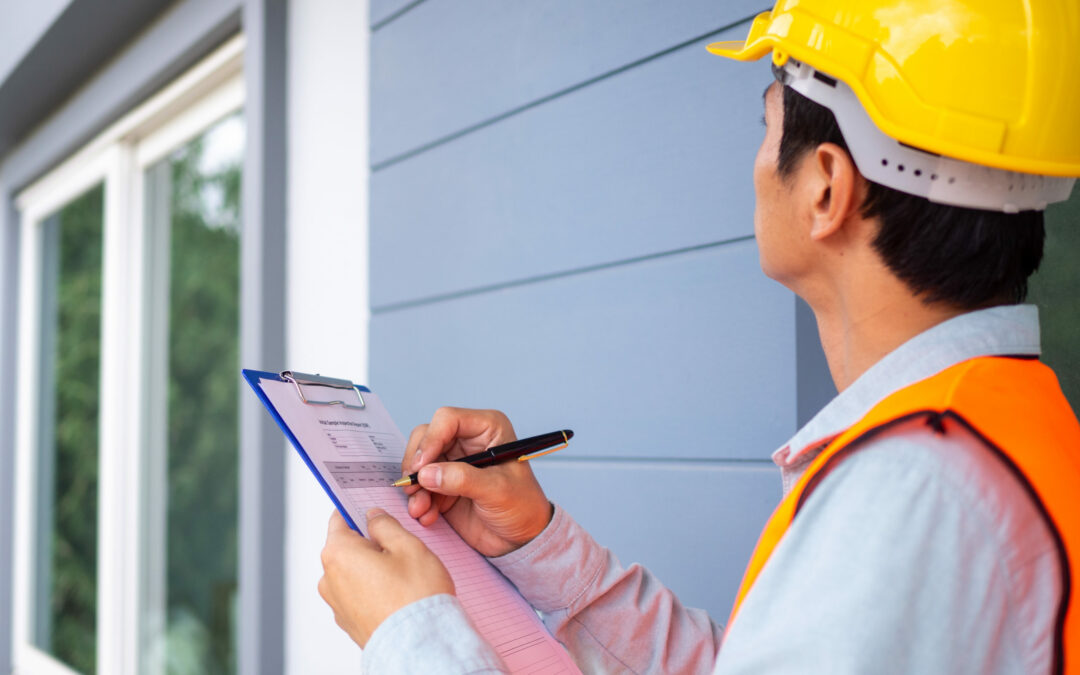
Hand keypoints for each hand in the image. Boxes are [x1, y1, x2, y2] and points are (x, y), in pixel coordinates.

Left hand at [318, 509, 452, 646]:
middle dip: (370, 543)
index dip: (356, 509)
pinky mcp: (349, 622)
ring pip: (353, 571)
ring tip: (403, 575)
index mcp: (338, 553)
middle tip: (399, 546)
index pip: (339, 518)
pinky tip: (398, 593)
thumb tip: (373, 517)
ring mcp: (337, 603)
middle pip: (347, 547)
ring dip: (372, 567)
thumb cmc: (414, 597)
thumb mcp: (407, 545)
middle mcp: (329, 579)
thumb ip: (385, 524)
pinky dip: (373, 589)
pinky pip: (358, 594)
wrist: (420, 645)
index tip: (369, 508)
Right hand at [402, 407, 552, 556]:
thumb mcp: (497, 491)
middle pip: (426, 437)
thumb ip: (462, 479)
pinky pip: (420, 484)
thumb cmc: (522, 507)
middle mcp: (468, 440)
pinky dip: (419, 500)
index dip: (430, 440)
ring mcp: (454, 461)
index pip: (448, 419)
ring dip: (415, 486)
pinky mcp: (444, 483)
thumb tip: (427, 473)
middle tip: (412, 486)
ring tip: (420, 508)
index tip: (420, 466)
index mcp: (488, 429)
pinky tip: (427, 515)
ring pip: (418, 461)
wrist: (520, 539)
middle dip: (416, 463)